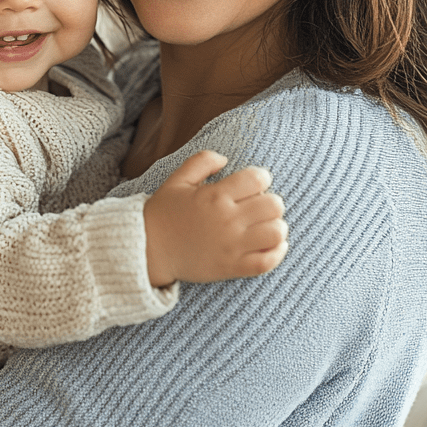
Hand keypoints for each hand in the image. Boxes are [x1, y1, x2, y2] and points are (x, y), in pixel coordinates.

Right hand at [143, 150, 287, 287]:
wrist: (148, 249)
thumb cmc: (164, 212)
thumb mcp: (178, 179)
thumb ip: (202, 161)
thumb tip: (226, 159)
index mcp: (215, 195)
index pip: (258, 179)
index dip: (261, 177)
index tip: (254, 184)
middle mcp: (227, 219)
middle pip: (273, 205)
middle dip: (271, 201)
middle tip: (259, 205)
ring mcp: (231, 246)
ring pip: (276, 232)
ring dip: (276, 226)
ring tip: (266, 225)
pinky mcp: (232, 267)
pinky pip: (267, 262)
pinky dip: (277, 252)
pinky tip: (272, 245)